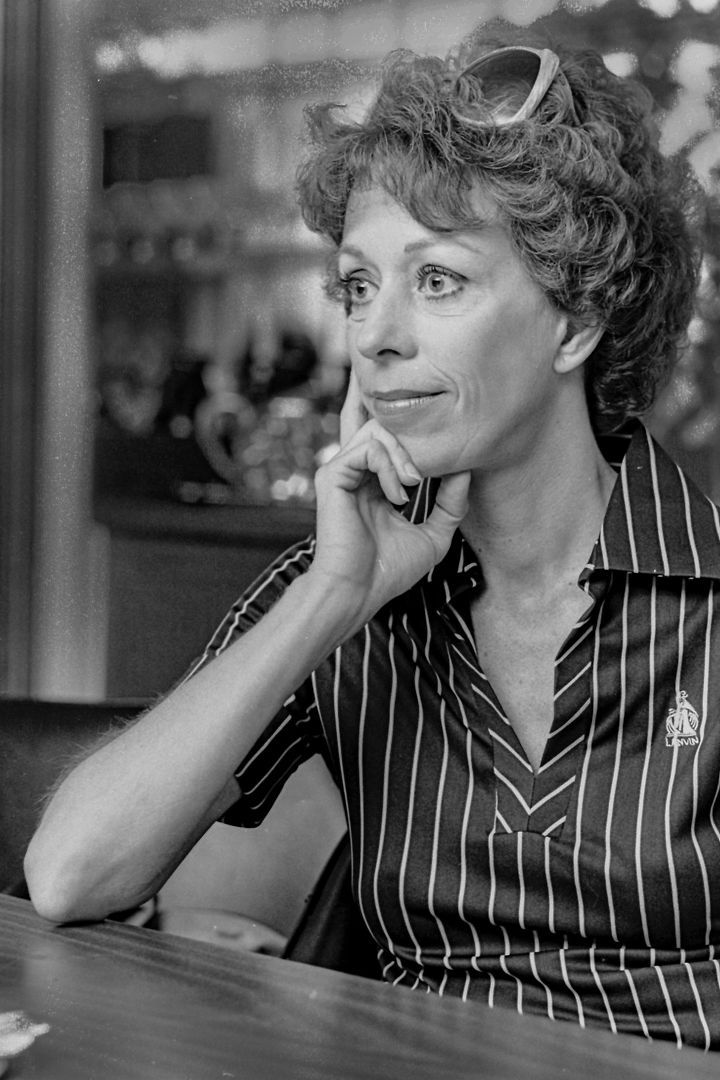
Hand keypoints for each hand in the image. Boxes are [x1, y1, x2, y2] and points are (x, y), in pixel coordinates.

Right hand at [309, 372, 470, 632]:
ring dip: (404, 453)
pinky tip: (398, 495)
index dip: (416, 428)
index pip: (390, 438)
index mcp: (375, 481)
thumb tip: (468, 469)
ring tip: (414, 484)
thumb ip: (451, 503)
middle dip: (409, 421)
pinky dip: (390, 467)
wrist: (358, 592)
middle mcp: (356, 471)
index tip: (450, 436)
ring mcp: (342, 470)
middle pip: (378, 418)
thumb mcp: (434, 535)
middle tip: (429, 453)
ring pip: (377, 429)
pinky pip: (367, 449)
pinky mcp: (332, 475)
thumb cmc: (389, 571)